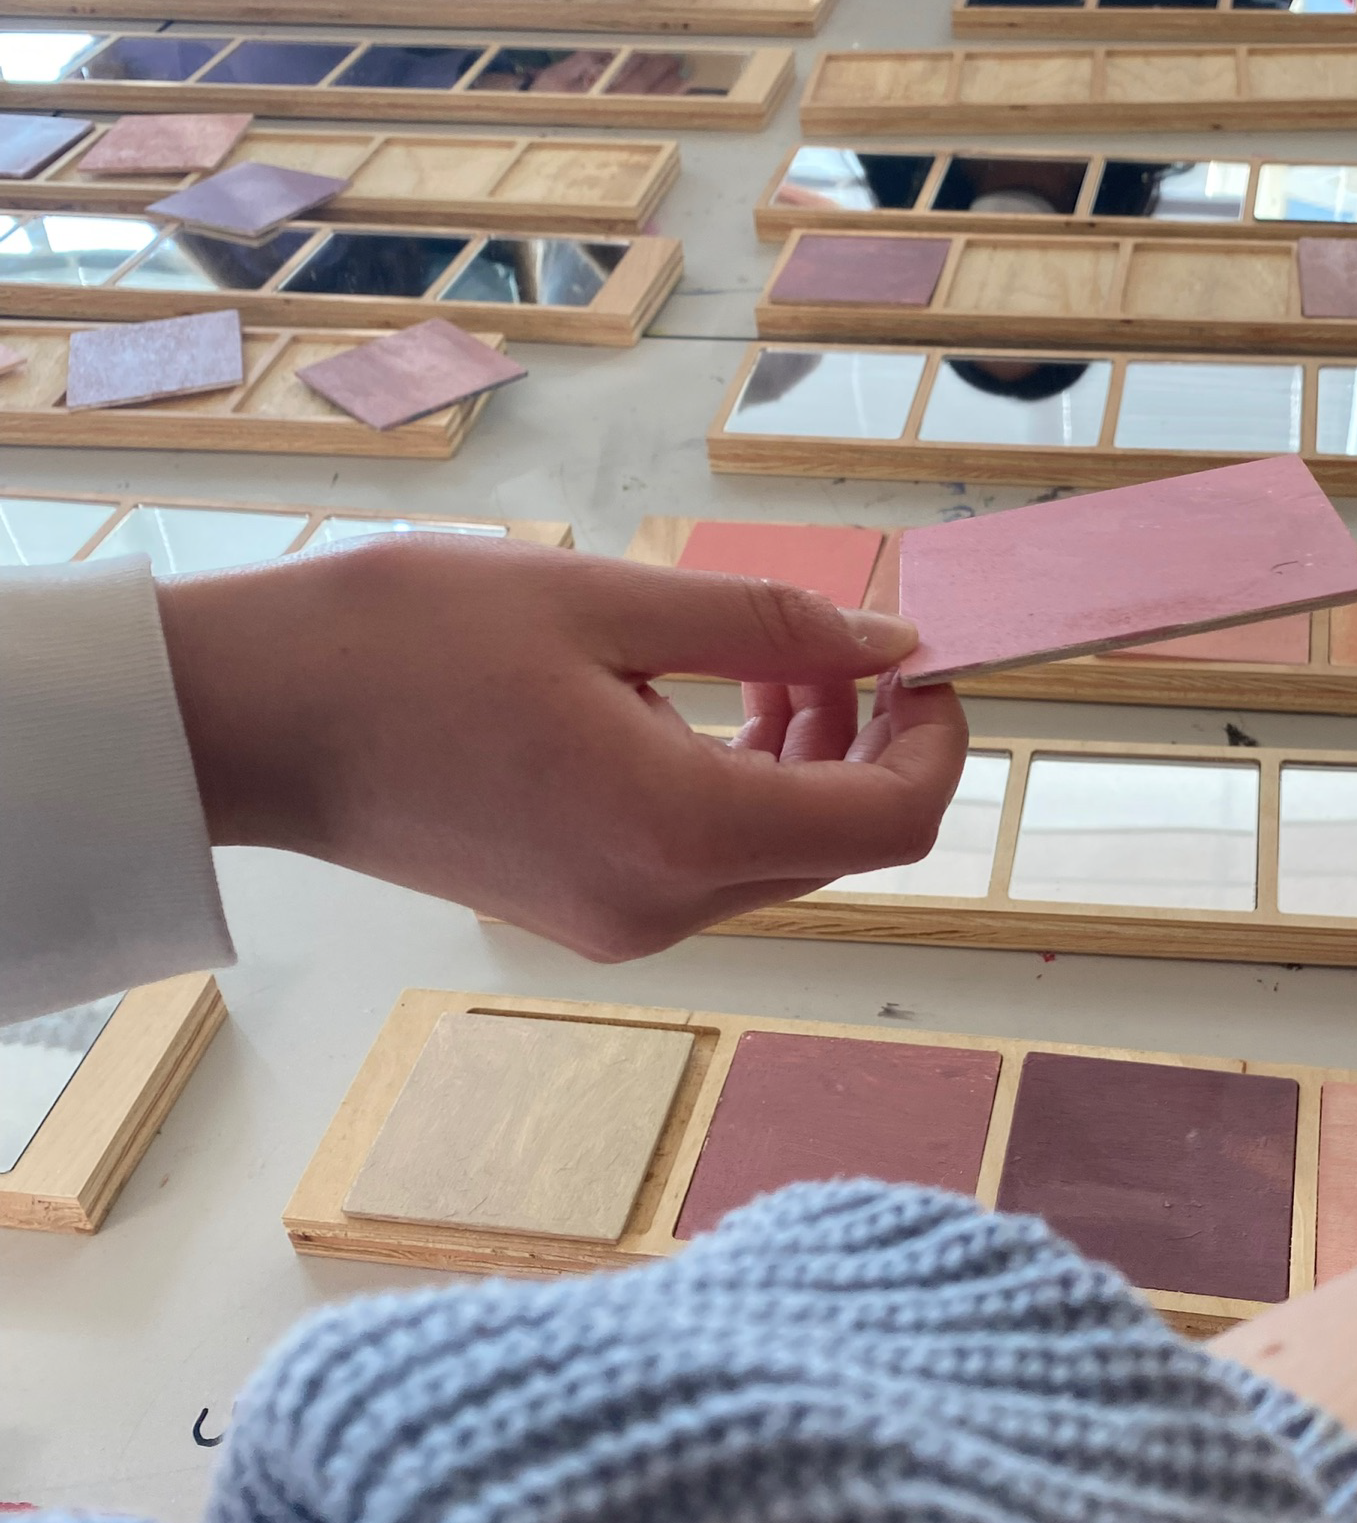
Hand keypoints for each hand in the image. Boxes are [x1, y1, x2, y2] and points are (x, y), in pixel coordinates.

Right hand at [154, 538, 966, 960]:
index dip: (940, 741)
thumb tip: (895, 642)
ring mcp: (619, 923)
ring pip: (780, 858)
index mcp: (679, 830)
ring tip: (769, 656)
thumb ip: (771, 625)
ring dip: (808, 763)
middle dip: (874, 744)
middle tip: (842, 639)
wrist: (250, 718)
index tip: (928, 657)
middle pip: (843, 847)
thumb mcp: (605, 599)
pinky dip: (740, 788)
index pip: (891, 822)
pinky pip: (710, 864)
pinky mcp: (581, 914)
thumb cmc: (404, 641)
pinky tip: (706, 705)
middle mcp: (663, 907)